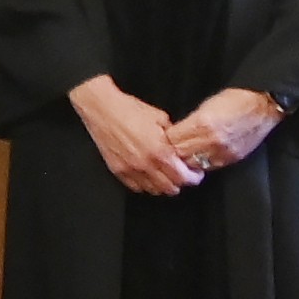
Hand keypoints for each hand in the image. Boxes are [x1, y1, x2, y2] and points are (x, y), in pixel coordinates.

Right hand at [73, 74, 205, 195]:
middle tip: (182, 174)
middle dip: (180, 182)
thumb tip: (180, 147)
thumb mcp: (160, 118)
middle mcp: (146, 165)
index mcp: (160, 151)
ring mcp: (130, 170)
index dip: (193, 177)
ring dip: (163, 185)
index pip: (183, 177)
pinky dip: (145, 184)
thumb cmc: (131, 110)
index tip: (195, 173)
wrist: (102, 108)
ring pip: (154, 190)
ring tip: (165, 176)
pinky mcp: (117, 170)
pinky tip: (148, 175)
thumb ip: (173, 136)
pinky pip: (136, 187)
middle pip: (170, 188)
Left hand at [165, 89, 285, 173]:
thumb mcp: (206, 106)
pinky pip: (209, 167)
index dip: (164, 140)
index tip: (160, 139)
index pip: (172, 139)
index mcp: (202, 123)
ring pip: (193, 164)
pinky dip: (200, 164)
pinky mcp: (231, 158)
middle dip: (171, 153)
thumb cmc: (234, 100)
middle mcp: (211, 140)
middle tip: (166, 151)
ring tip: (180, 157)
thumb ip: (189, 122)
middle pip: (180, 154)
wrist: (263, 106)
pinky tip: (197, 159)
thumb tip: (174, 134)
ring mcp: (222, 151)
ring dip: (184, 162)